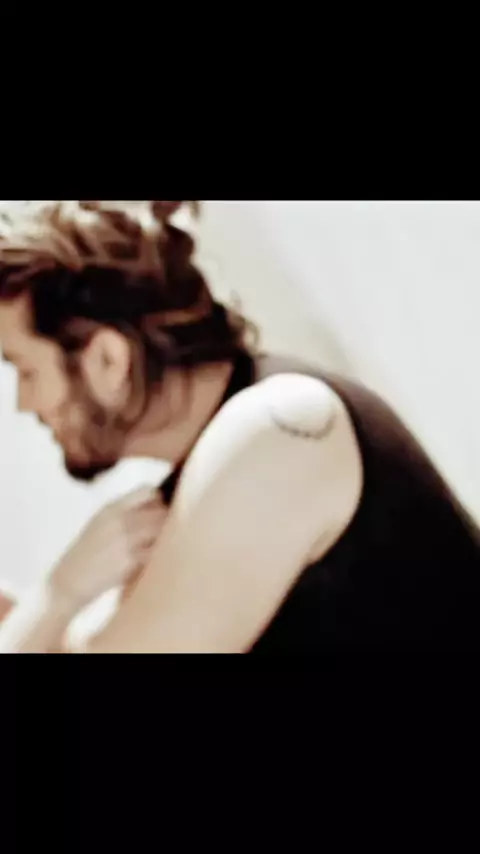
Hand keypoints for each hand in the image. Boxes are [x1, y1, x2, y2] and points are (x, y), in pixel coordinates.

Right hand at [48, 487, 167, 610]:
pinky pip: (158, 553)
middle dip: (169, 523)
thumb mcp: (100, 524)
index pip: (148, 490)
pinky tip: (156, 564)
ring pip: (163, 530)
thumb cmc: (86, 555)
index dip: (160, 501)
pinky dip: (162, 557)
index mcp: (111, 508)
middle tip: (169, 536)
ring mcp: (124, 540)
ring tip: (165, 550)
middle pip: (161, 510)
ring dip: (169, 539)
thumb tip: (160, 505)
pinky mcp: (129, 561)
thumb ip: (125, 512)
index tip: (161, 513)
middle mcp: (118, 519)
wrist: (66, 583)